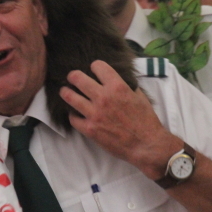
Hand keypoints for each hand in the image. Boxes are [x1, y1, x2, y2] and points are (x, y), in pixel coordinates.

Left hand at [60, 60, 180, 179]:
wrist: (146, 145)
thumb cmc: (146, 121)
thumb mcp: (139, 96)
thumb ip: (126, 86)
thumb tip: (116, 81)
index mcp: (117, 87)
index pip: (98, 66)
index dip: (95, 66)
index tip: (93, 69)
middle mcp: (103, 98)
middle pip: (78, 78)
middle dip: (73, 76)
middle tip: (72, 77)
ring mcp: (94, 114)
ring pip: (70, 97)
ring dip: (66, 92)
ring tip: (65, 92)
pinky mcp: (89, 129)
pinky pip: (73, 118)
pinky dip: (73, 115)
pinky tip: (75, 113)